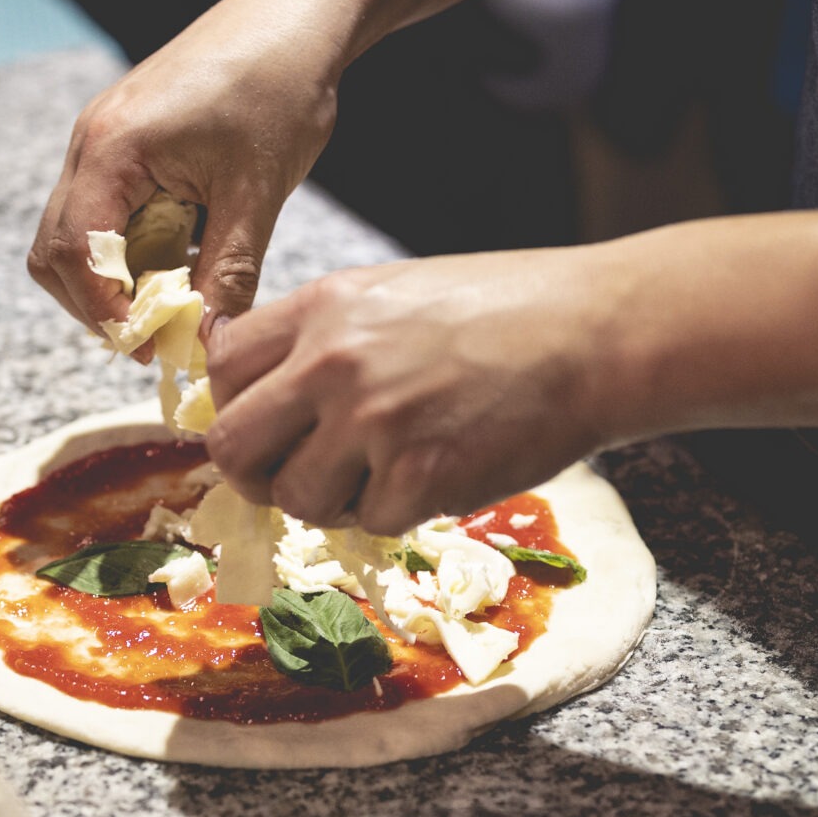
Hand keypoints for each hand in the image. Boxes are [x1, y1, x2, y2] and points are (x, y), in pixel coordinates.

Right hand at [29, 0, 348, 331]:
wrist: (297, 15)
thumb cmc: (280, 88)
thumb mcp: (256, 195)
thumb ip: (228, 275)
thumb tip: (209, 345)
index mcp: (112, 149)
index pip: (74, 254)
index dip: (107, 313)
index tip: (152, 348)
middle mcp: (90, 141)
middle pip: (55, 252)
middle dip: (99, 304)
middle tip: (158, 335)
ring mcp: (101, 137)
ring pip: (74, 234)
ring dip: (114, 278)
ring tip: (174, 298)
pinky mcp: (123, 138)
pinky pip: (102, 210)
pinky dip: (129, 247)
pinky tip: (181, 257)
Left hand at [205, 248, 629, 535]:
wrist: (595, 333)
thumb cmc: (504, 310)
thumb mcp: (392, 294)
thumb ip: (321, 337)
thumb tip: (264, 393)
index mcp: (323, 308)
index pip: (222, 367)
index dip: (234, 405)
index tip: (262, 423)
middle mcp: (334, 363)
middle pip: (233, 445)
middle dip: (256, 472)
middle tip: (294, 474)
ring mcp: (375, 422)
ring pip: (298, 498)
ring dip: (333, 500)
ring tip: (385, 470)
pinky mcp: (421, 476)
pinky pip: (371, 522)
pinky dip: (398, 513)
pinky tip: (436, 473)